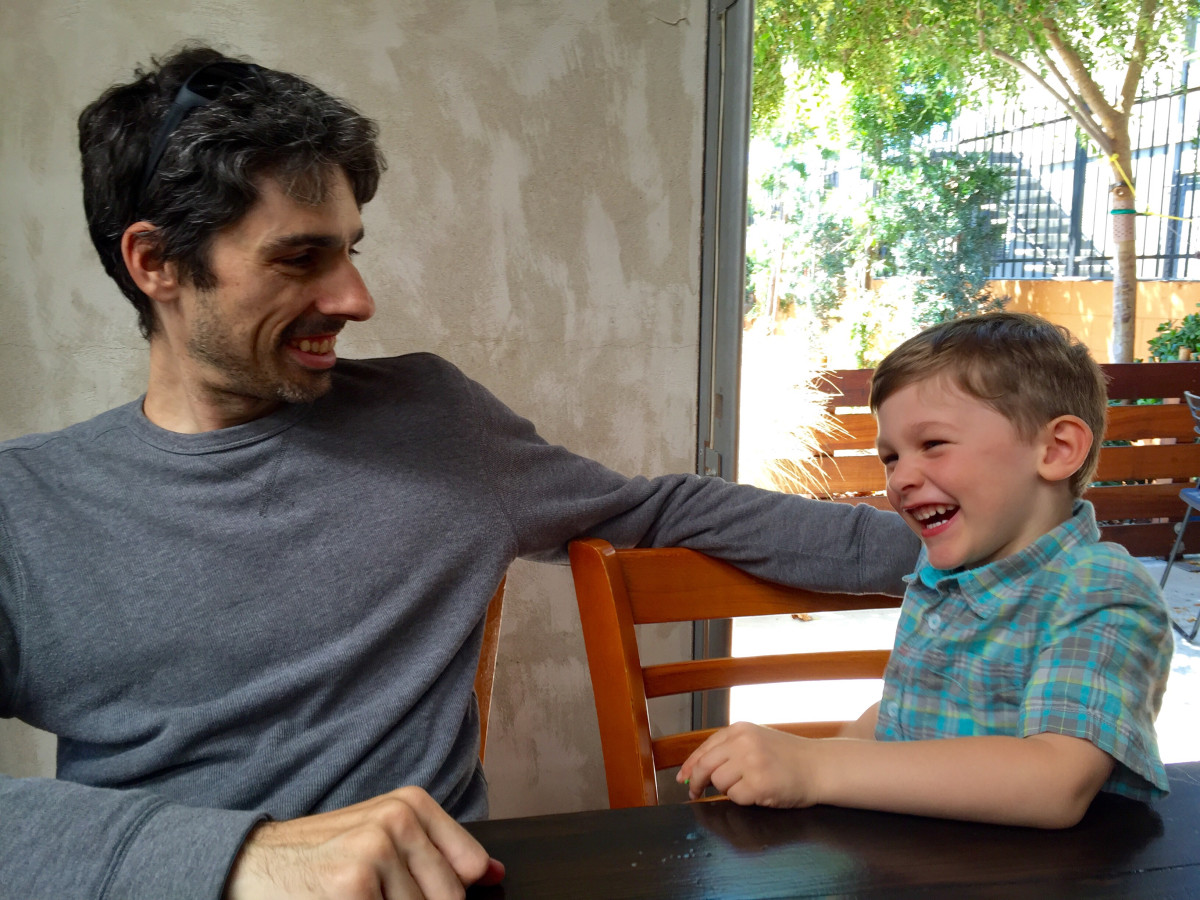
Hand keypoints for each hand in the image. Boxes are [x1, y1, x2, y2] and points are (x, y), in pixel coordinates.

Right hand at [224, 786, 504, 899]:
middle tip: (375, 895)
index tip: (426, 894)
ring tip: (356, 898)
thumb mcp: (382, 838)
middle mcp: (398, 819)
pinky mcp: (353, 887)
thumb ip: (438, 852)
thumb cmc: (318, 857)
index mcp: (411, 803)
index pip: (471, 867)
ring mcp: (376, 851)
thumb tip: (494, 873)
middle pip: (450, 899)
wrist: (248, 865)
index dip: (454, 895)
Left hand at [677, 722, 821, 808]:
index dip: (690, 765)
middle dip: (697, 782)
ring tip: (749, 785)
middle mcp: (743, 743)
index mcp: (740, 729)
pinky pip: (736, 798)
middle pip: (705, 766)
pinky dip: (743, 800)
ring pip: (719, 783)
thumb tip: (694, 770)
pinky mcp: (759, 784)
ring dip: (729, 790)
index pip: (705, 748)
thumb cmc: (789, 756)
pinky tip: (759, 792)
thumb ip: (729, 749)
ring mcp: (751, 763)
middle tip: (695, 793)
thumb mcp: (757, 740)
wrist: (820, 766)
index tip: (682, 778)